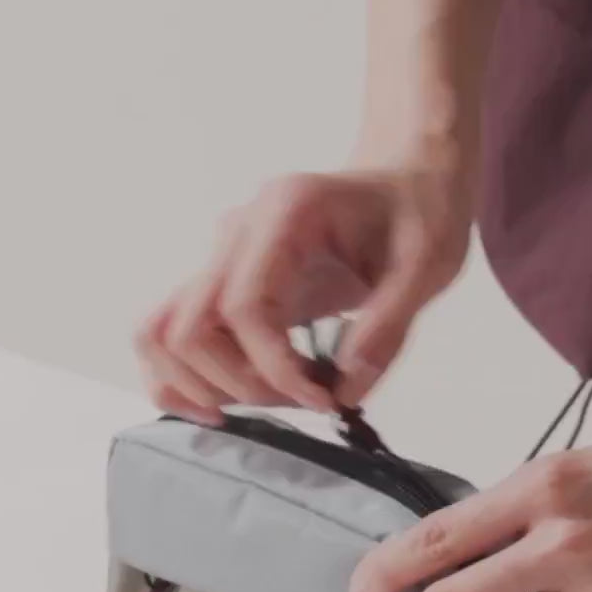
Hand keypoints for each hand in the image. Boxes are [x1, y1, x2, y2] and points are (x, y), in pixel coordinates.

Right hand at [136, 152, 472, 420]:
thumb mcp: (428, 266)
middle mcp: (236, 232)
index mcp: (284, 213)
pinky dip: (179, 379)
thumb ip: (387, 328)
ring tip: (272, 400)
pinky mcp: (220, 284)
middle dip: (241, 384)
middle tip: (306, 399)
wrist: (403, 185)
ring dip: (206, 386)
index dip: (274, 368)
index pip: (244, 307)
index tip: (322, 398)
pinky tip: (222, 407)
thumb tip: (343, 392)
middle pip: (189, 326)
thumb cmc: (418, 215)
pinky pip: (166, 333)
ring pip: (164, 333)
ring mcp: (219, 257)